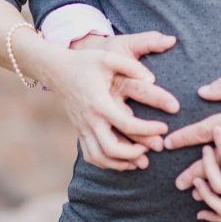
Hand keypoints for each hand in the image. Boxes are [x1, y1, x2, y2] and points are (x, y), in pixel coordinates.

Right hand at [42, 31, 177, 170]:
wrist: (57, 70)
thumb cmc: (85, 62)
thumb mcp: (109, 58)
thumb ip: (132, 66)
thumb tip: (152, 79)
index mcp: (100, 103)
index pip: (128, 125)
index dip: (149, 129)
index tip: (164, 127)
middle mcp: (90, 119)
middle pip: (112, 149)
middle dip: (135, 153)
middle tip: (152, 147)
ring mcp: (82, 128)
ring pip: (100, 158)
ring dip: (121, 163)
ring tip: (139, 159)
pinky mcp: (79, 131)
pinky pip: (91, 156)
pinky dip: (107, 163)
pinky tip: (122, 159)